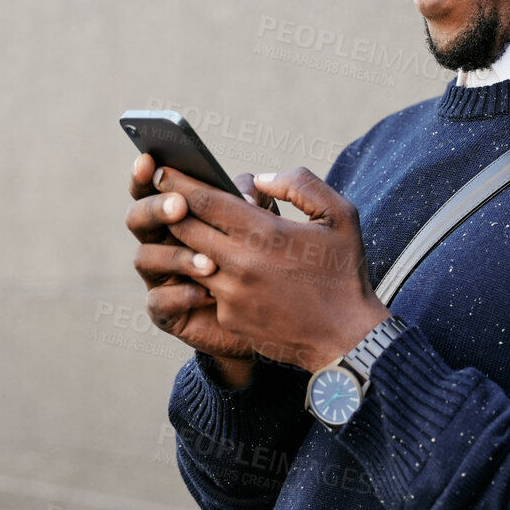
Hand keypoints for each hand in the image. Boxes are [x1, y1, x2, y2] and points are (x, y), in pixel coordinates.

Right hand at [126, 154, 272, 385]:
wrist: (270, 316)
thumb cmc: (262, 260)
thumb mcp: (262, 222)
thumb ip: (252, 198)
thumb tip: (247, 195)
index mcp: (178, 214)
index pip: (153, 188)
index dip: (145, 174)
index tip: (150, 160)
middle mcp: (161, 242)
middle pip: (137, 218)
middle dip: (155, 209)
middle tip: (180, 207)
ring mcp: (160, 278)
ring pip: (144, 258)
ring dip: (174, 255)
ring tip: (209, 261)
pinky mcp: (168, 313)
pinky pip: (159, 303)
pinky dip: (180, 296)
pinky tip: (207, 294)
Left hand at [154, 165, 391, 372]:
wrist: (346, 338)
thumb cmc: (343, 273)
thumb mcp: (340, 216)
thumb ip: (300, 185)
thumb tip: (260, 180)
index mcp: (265, 233)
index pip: (204, 201)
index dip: (179, 183)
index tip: (163, 170)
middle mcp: (240, 263)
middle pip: (185, 229)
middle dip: (170, 210)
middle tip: (163, 196)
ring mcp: (231, 294)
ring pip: (191, 260)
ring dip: (187, 244)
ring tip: (188, 230)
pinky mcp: (229, 318)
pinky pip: (208, 289)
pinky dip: (210, 275)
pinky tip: (219, 269)